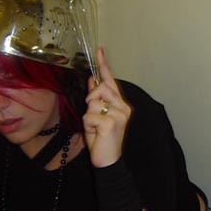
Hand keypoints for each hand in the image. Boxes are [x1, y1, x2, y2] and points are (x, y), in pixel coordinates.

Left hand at [83, 48, 131, 167]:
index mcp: (121, 104)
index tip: (99, 50)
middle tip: (93, 118)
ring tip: (96, 128)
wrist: (108, 161)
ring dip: (88, 117)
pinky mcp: (111, 122)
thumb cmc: (102, 139)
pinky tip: (96, 134)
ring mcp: (119, 114)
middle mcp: (123, 107)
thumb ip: (96, 98)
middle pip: (100, 89)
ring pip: (92, 103)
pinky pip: (89, 116)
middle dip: (91, 101)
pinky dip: (87, 126)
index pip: (111, 81)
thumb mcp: (96, 115)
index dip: (104, 65)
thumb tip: (92, 79)